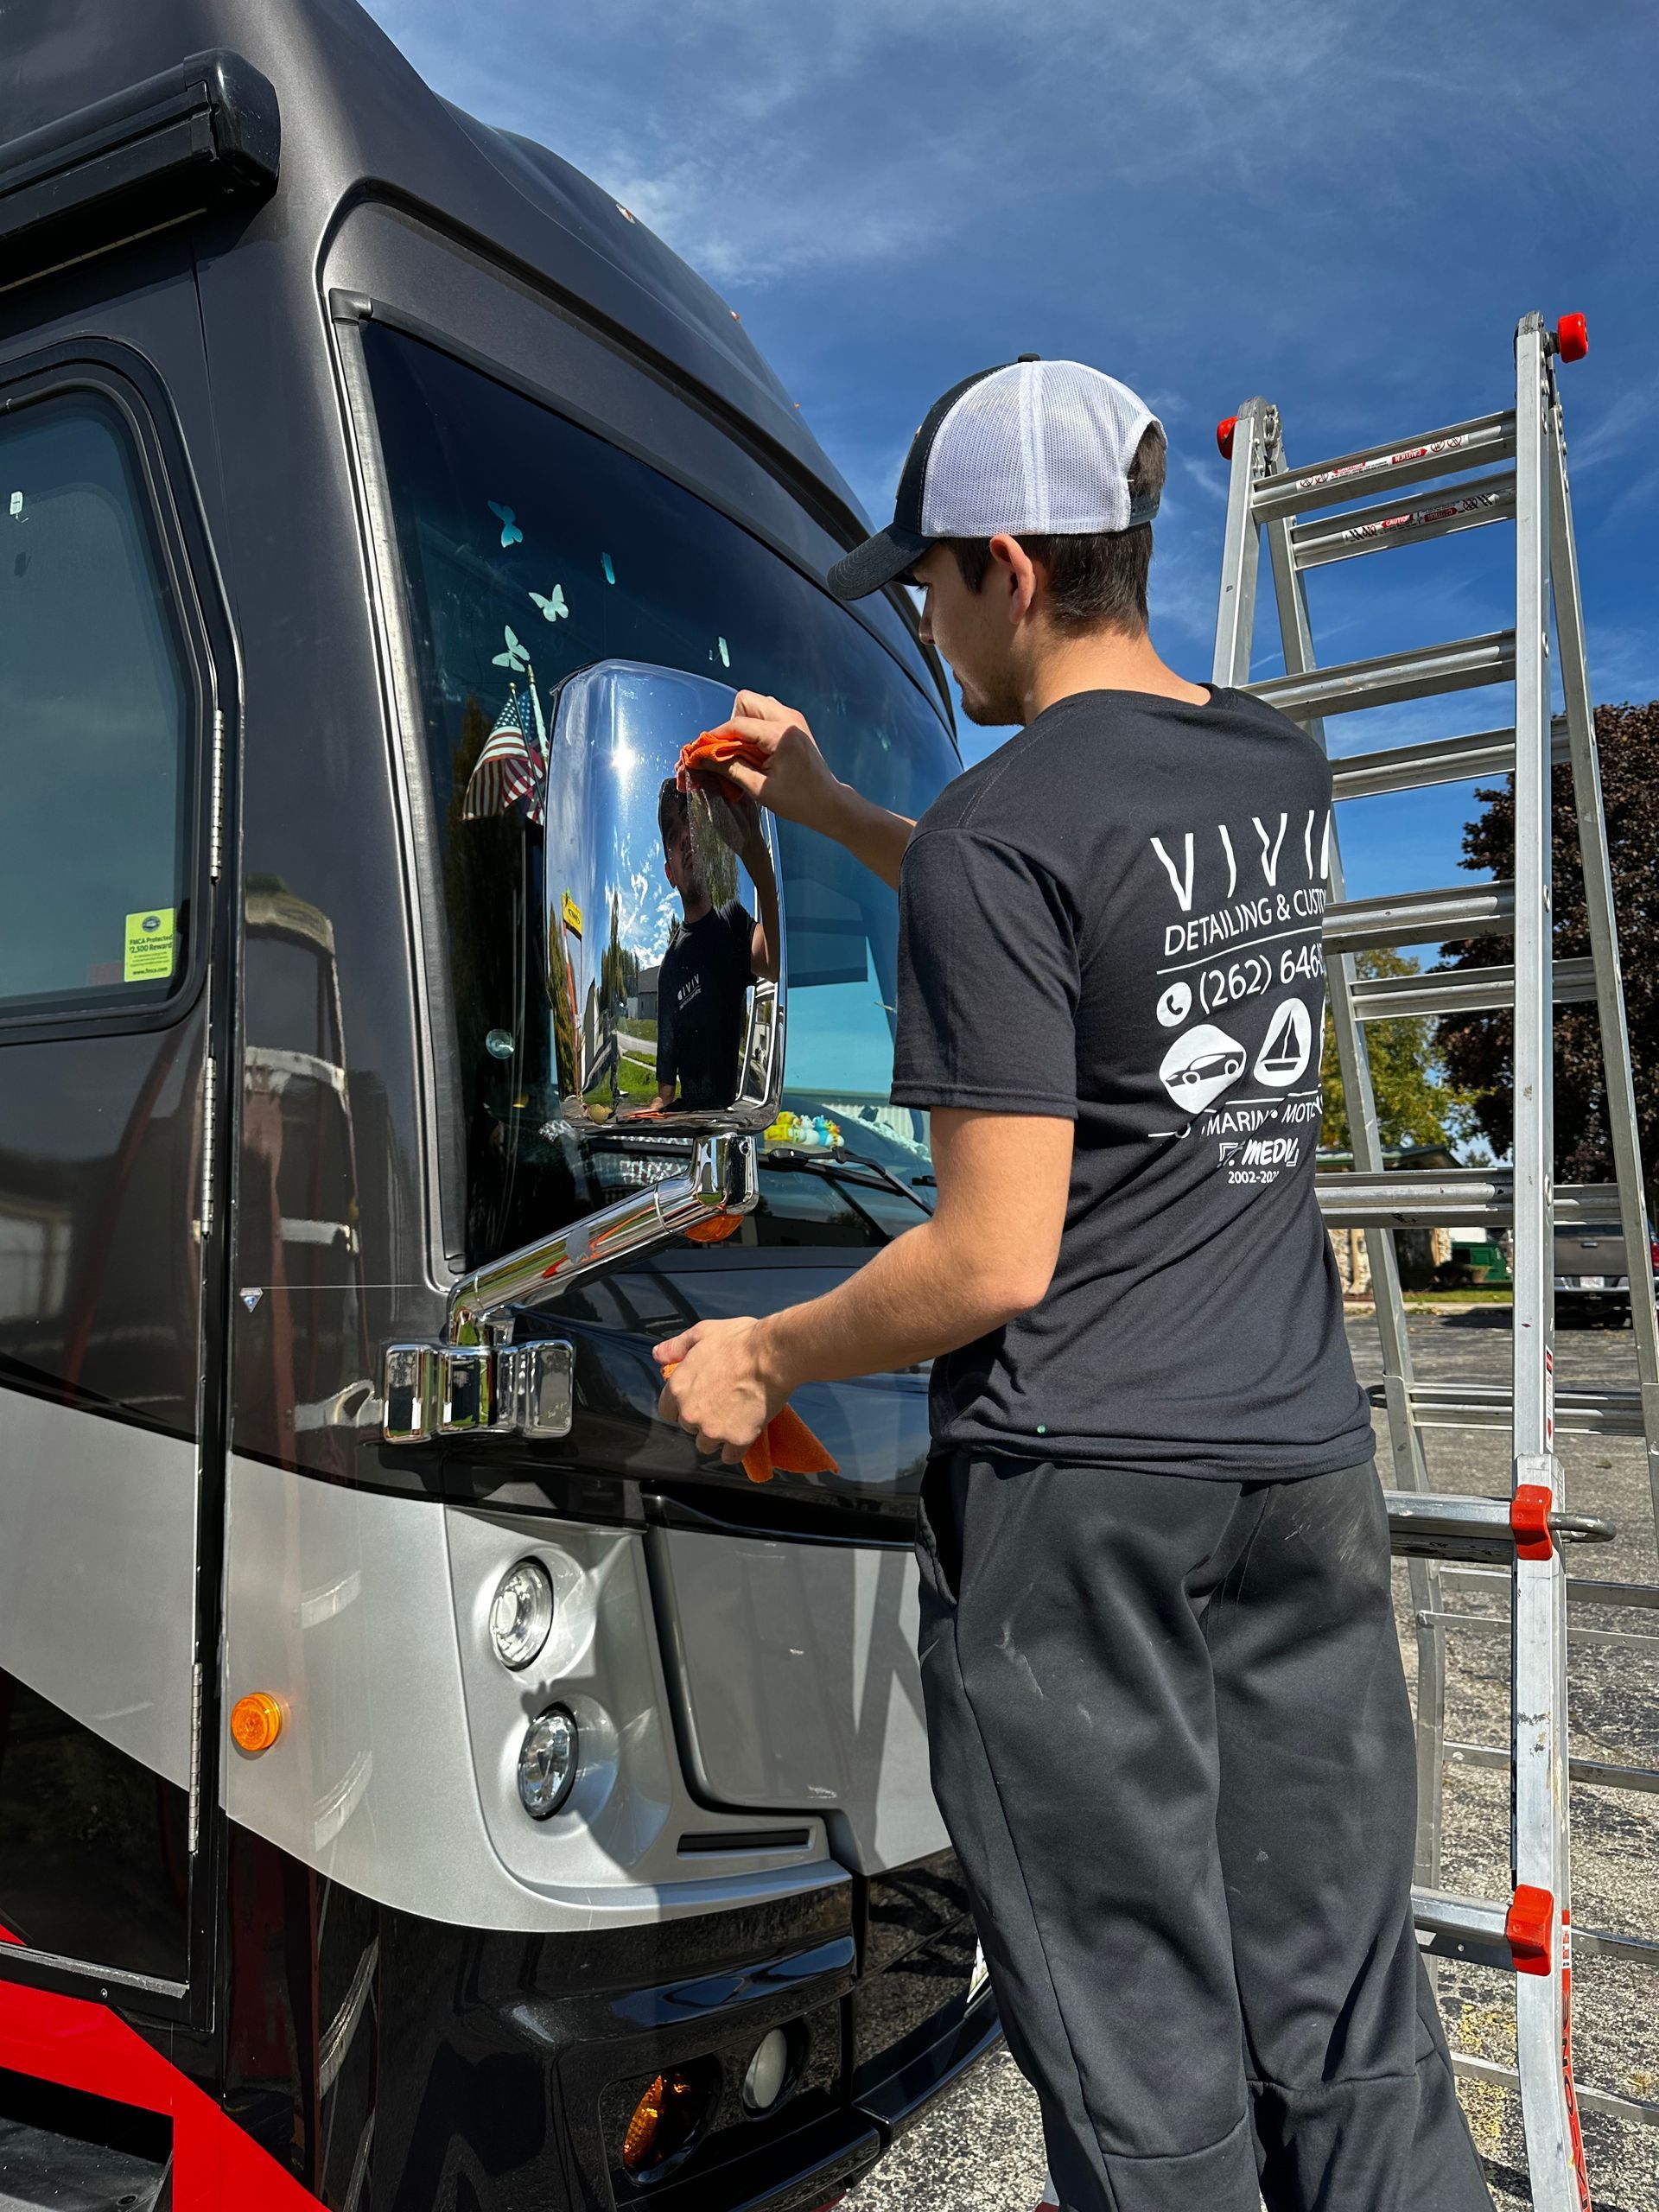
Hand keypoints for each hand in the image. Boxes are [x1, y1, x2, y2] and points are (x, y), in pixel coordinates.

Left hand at [654, 1316, 785, 1463]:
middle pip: (689, 1427)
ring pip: (707, 1444)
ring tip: (734, 1419)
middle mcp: (691, 1413)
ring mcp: (713, 1429)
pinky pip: (730, 1456)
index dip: (682, 1406)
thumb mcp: (702, 1333)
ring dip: (717, 1436)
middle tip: (722, 1403)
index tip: (697, 1400)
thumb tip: (658, 1355)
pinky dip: (736, 1449)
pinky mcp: (737, 1439)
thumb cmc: (740, 1341)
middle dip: (702, 1419)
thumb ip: (676, 1347)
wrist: (772, 1356)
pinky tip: (744, 1434)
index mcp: (679, 1388)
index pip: (667, 1411)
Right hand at [702, 692, 845, 833]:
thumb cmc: (800, 800)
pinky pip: (765, 714)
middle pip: (746, 701)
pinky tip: (757, 751)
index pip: (737, 724)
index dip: (716, 737)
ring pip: (755, 704)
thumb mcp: (760, 789)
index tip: (702, 751)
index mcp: (781, 734)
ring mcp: (793, 718)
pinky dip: (755, 727)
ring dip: (743, 724)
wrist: (828, 803)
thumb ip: (730, 769)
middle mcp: (788, 718)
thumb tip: (705, 759)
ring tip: (745, 752)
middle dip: (732, 724)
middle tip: (730, 751)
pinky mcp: (794, 723)